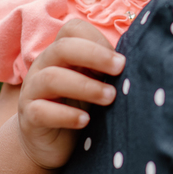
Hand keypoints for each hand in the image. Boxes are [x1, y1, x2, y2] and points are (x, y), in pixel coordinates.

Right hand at [16, 19, 124, 169]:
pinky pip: (41, 111)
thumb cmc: (79, 107)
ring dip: (86, 86)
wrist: (50, 144)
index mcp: (61, 53)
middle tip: (121, 68)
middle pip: (62, 47)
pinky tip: (85, 121)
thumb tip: (144, 57)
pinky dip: (66, 115)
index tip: (121, 60)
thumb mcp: (95, 83)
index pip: (72, 29)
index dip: (97, 39)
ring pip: (51, 78)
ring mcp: (32, 91)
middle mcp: (43, 67)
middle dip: (95, 55)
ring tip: (110, 98)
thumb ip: (108, 69)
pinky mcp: (29, 118)